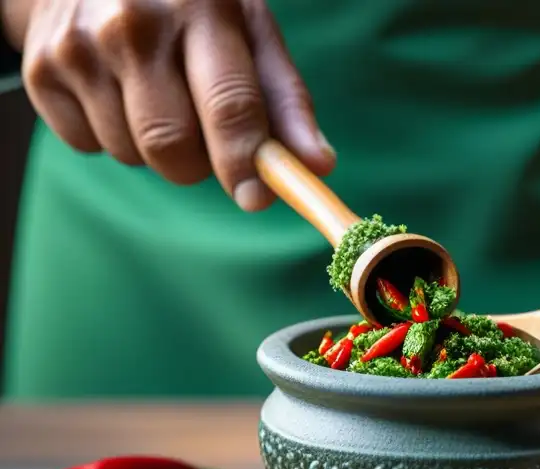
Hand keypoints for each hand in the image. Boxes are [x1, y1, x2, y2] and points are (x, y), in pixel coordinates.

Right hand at [17, 0, 333, 210]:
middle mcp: (133, 23)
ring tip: (157, 97)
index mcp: (200, 9)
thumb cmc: (192, 11)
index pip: (228, 104)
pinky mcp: (42, 71)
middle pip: (173, 146)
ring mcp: (79, 47)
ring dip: (156, 148)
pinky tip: (117, 92)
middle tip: (205, 136)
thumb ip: (286, 102)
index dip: (243, 161)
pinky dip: (112, 136)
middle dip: (198, 163)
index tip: (256, 199)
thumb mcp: (248, 35)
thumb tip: (317, 166)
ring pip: (133, 154)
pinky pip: (90, 147)